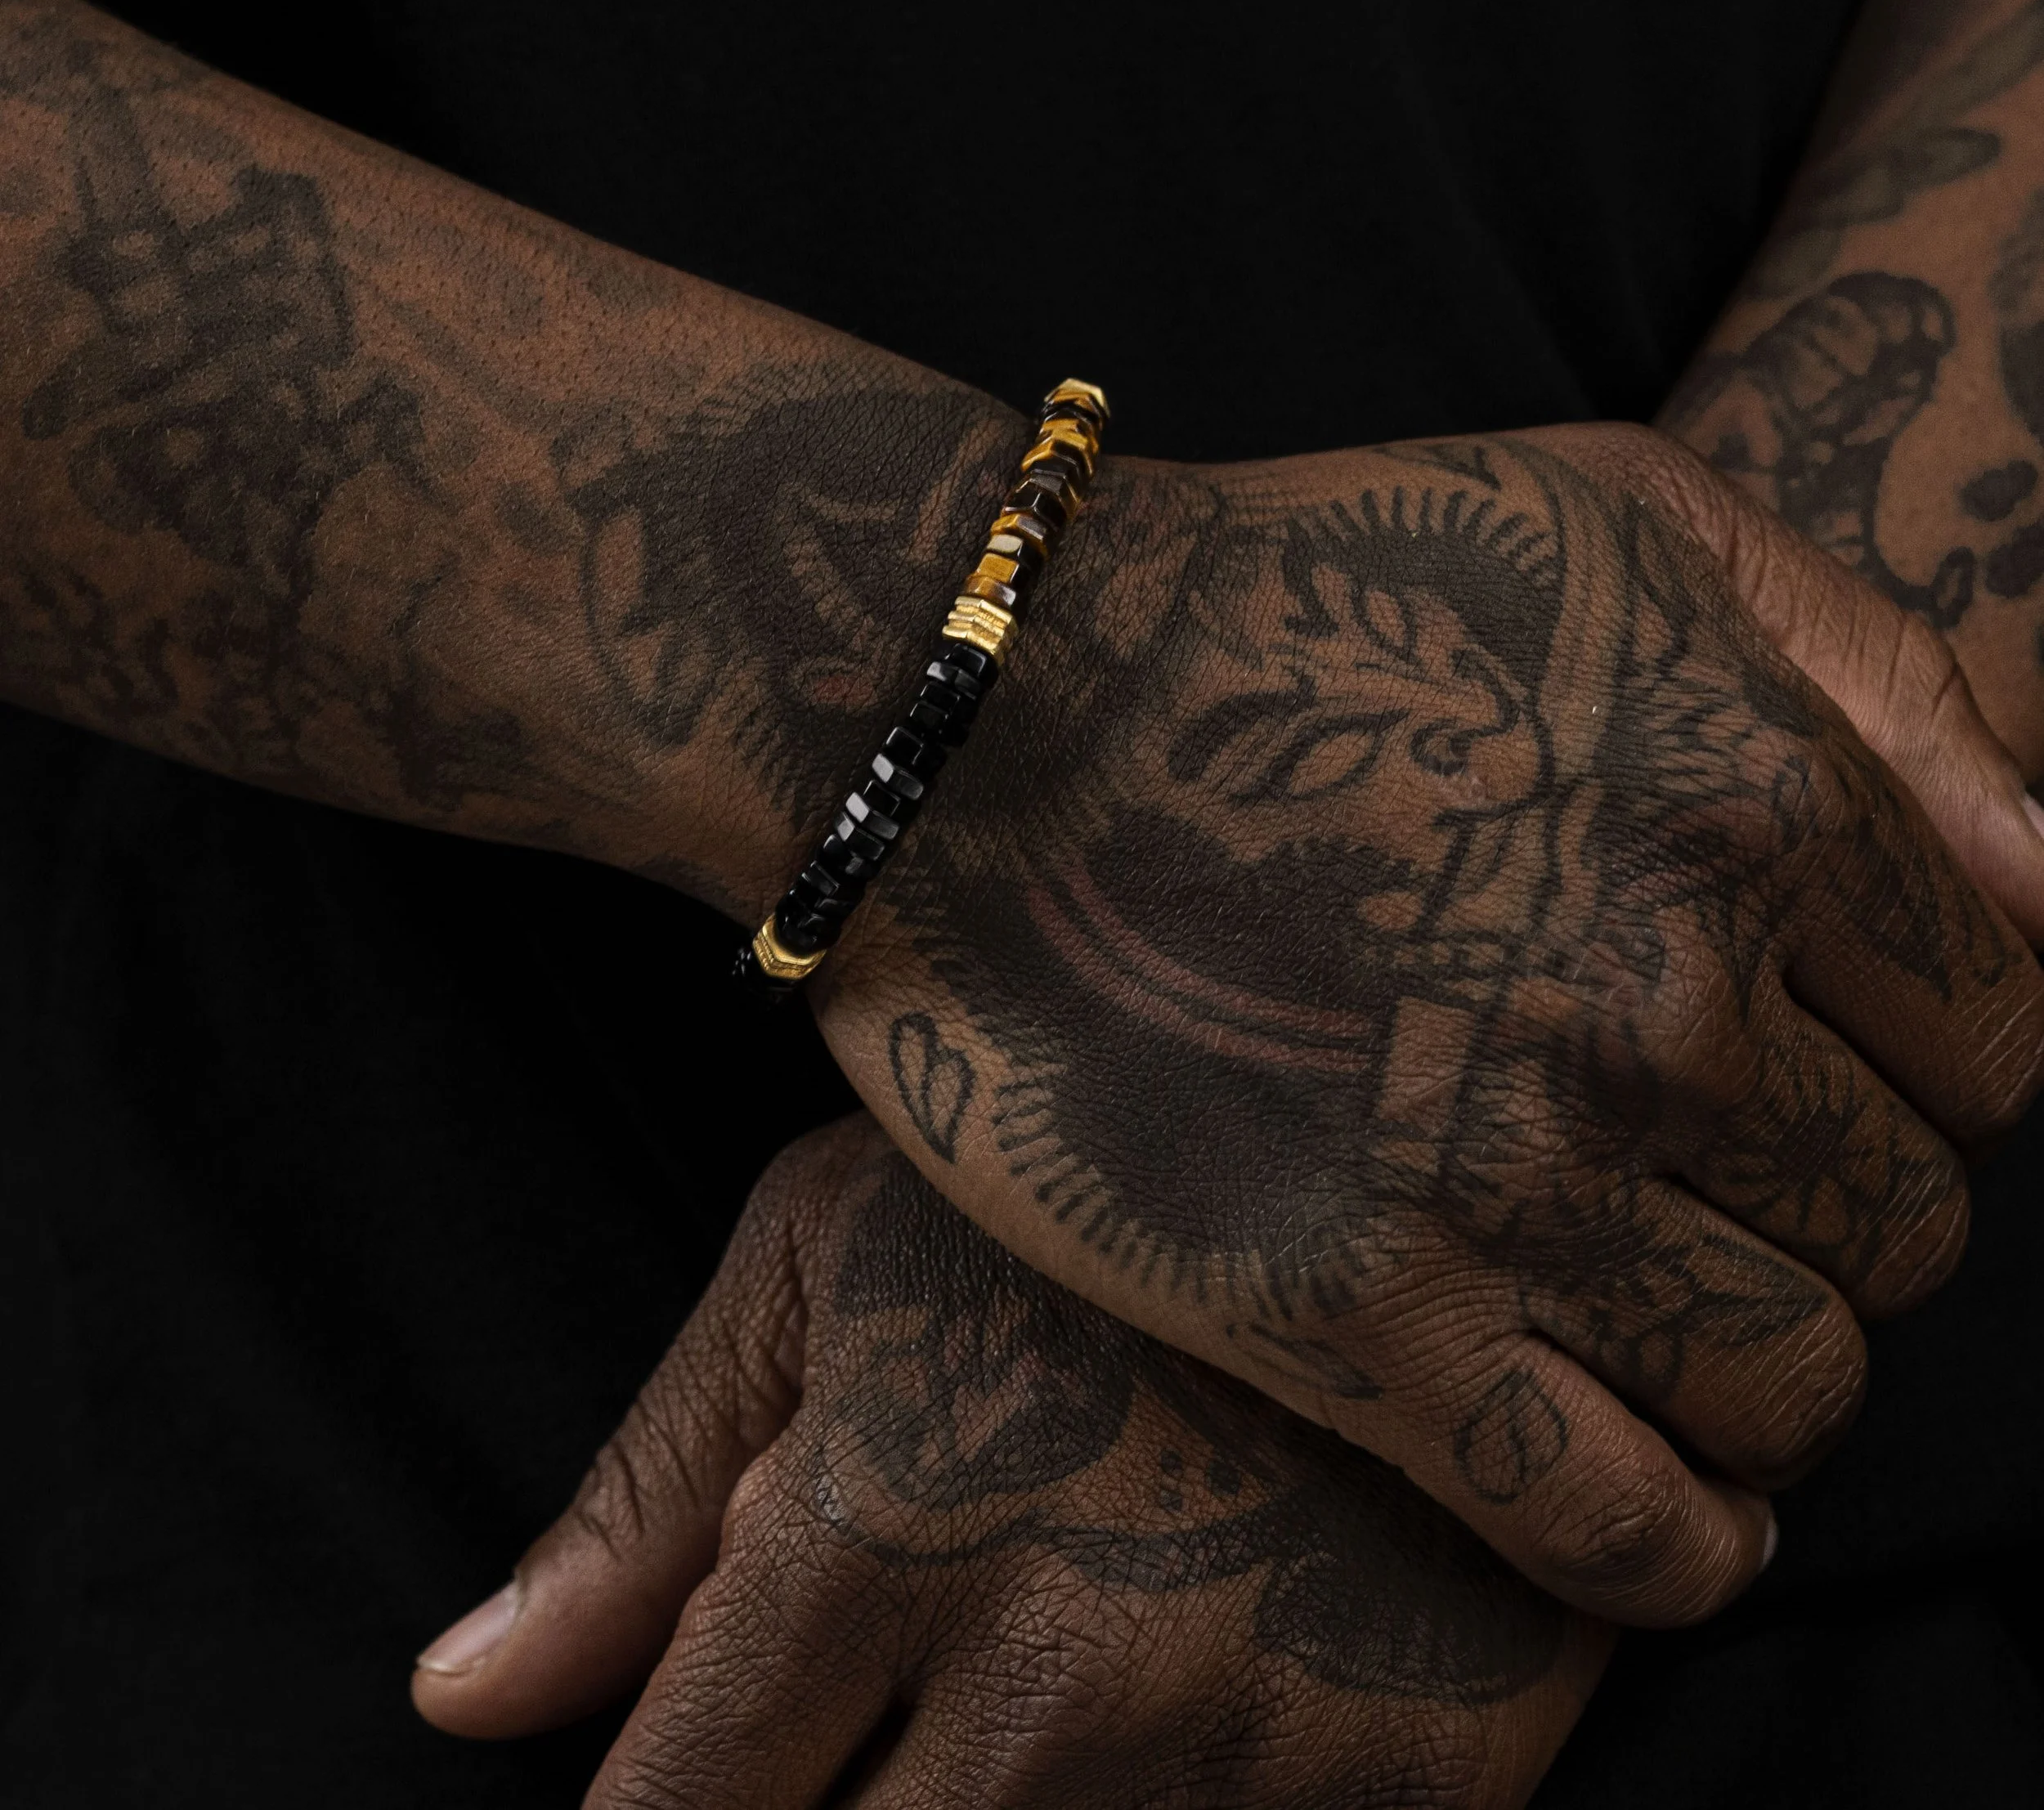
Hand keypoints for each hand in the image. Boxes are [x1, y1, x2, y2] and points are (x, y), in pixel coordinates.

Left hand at [412, 1117, 1609, 1807]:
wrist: (1431, 1126)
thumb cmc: (1086, 1173)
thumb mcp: (837, 1255)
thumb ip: (652, 1492)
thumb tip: (458, 1706)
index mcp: (880, 1529)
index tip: (707, 1779)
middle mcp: (1057, 1674)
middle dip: (829, 1809)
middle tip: (892, 1702)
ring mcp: (1249, 1748)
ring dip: (997, 1807)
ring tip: (1063, 1623)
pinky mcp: (1417, 1789)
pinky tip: (1179, 1694)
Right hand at [801, 424, 2043, 1624]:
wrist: (981, 720)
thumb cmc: (1295, 590)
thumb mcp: (1612, 511)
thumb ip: (1873, 663)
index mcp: (1750, 810)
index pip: (2000, 1037)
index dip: (1919, 1059)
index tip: (1812, 1059)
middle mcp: (1659, 1010)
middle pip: (1904, 1224)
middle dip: (1835, 1206)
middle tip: (1699, 1169)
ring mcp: (1507, 1180)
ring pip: (1792, 1385)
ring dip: (1765, 1366)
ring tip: (1670, 1310)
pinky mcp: (1356, 1319)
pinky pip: (1623, 1528)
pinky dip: (1683, 1546)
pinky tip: (1669, 1503)